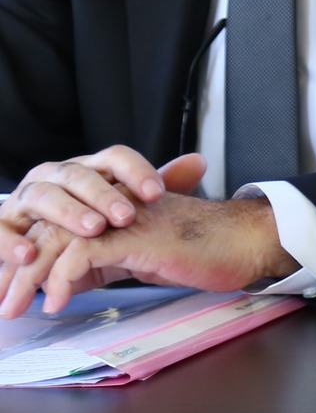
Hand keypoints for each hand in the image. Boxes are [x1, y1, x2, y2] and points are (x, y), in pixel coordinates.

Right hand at [0, 148, 205, 258]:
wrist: (25, 246)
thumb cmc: (78, 225)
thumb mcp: (117, 208)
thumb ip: (154, 187)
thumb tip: (198, 161)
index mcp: (87, 170)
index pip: (114, 158)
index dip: (137, 171)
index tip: (159, 193)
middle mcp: (55, 177)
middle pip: (81, 176)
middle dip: (104, 195)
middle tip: (127, 217)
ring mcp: (24, 199)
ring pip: (44, 196)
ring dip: (67, 213)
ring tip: (92, 231)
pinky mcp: (0, 225)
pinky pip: (2, 230)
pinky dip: (13, 242)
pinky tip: (30, 255)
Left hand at [34, 192, 297, 313]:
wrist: (246, 241)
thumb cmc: (207, 249)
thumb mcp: (145, 255)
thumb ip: (108, 259)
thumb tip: (71, 280)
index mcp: (116, 207)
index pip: (58, 226)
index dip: (29, 258)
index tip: (12, 290)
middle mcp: (116, 205)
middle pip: (49, 231)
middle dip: (19, 270)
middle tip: (3, 303)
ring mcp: (126, 217)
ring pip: (59, 240)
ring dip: (31, 278)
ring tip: (18, 307)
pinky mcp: (137, 234)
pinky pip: (83, 254)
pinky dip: (64, 280)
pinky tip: (58, 302)